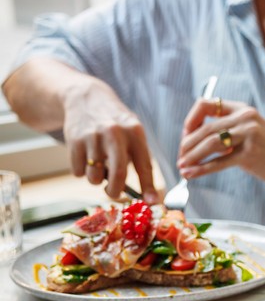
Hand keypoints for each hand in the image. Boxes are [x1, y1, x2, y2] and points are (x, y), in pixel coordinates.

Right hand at [61, 79, 156, 201]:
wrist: (86, 98)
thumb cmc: (116, 123)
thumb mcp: (132, 132)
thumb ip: (138, 158)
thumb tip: (147, 193)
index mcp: (135, 132)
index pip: (144, 165)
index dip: (149, 186)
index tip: (153, 202)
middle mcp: (115, 133)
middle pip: (119, 175)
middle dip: (116, 191)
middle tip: (114, 193)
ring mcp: (93, 137)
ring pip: (95, 177)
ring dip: (96, 178)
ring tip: (98, 164)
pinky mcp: (74, 141)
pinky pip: (78, 172)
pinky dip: (81, 171)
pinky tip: (85, 156)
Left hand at [177, 98, 264, 185]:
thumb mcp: (249, 131)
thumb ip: (226, 130)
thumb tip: (194, 139)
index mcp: (242, 109)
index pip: (206, 105)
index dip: (191, 120)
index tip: (185, 136)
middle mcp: (245, 118)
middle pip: (205, 128)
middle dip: (187, 144)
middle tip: (180, 156)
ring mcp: (248, 135)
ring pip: (209, 144)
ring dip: (191, 156)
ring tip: (182, 166)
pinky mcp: (250, 154)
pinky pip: (219, 162)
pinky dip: (201, 169)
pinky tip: (191, 174)